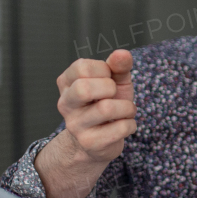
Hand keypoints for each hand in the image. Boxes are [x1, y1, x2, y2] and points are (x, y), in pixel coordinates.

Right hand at [35, 50, 135, 197]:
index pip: (82, 67)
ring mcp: (75, 126)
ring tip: (125, 111)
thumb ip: (118, 66)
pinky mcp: (90, 143)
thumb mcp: (113, 81)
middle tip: (113, 95)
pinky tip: (124, 126)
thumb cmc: (105, 104)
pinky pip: (120, 128)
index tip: (107, 79)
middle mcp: (66, 104)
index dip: (103, 70)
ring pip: (106, 109)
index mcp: (66, 83)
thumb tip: (122, 54)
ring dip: (127, 108)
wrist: (98, 142)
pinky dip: (130, 125)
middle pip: (84, 88)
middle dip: (109, 88)